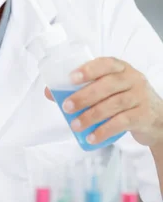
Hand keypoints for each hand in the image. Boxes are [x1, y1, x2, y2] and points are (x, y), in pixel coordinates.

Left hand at [45, 57, 162, 147]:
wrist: (155, 118)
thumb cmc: (124, 100)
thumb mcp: (108, 90)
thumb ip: (83, 89)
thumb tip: (50, 92)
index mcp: (120, 68)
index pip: (105, 63)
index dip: (88, 69)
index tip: (71, 78)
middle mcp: (132, 79)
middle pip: (107, 85)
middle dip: (84, 96)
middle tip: (66, 107)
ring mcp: (140, 96)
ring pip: (114, 104)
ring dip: (91, 116)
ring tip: (75, 126)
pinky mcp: (144, 115)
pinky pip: (122, 122)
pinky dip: (105, 130)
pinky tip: (92, 138)